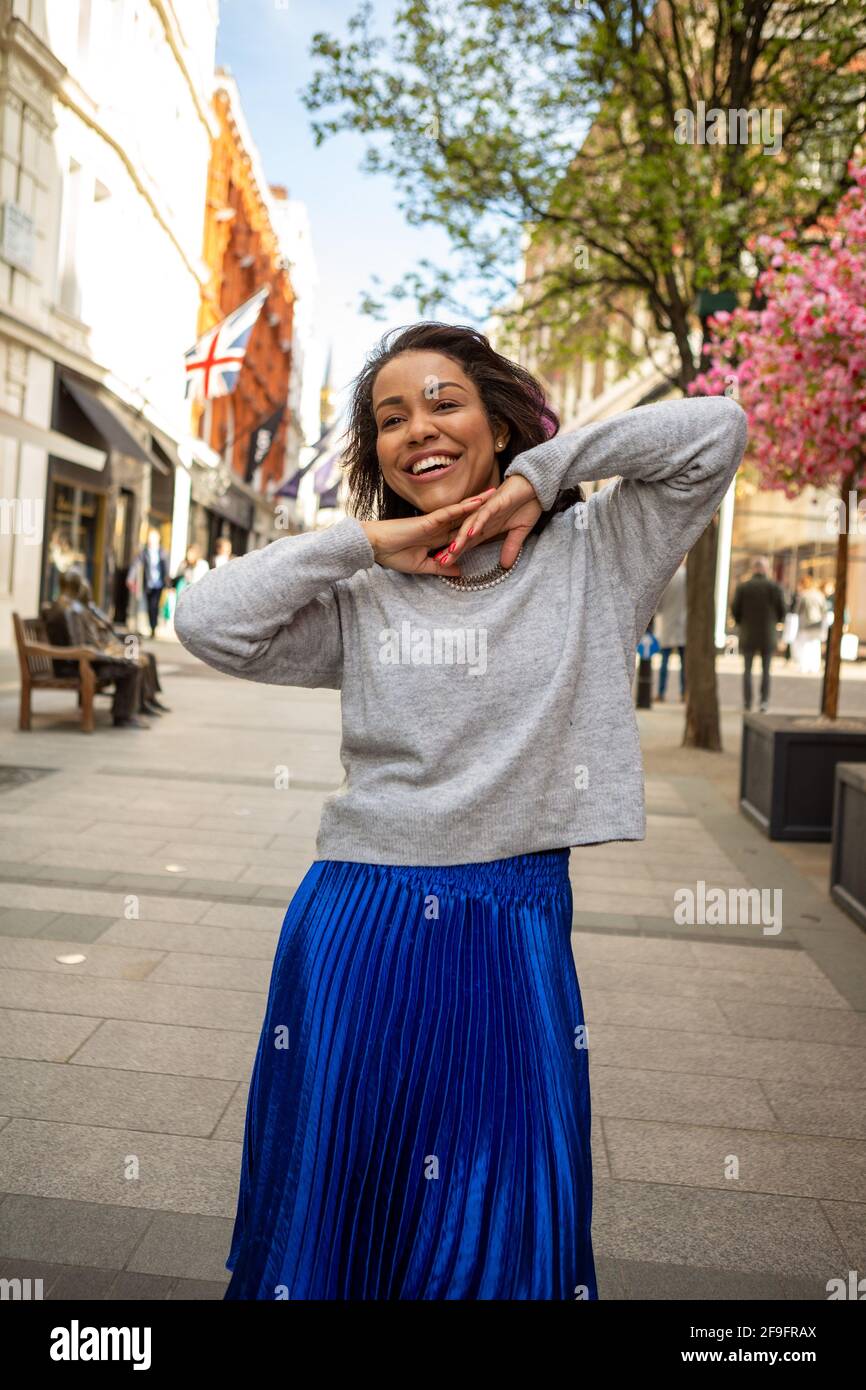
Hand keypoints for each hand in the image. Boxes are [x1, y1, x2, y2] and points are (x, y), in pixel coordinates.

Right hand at [360, 490, 497, 574]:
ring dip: (478, 503)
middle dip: (483, 510)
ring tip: (496, 495)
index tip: (494, 523)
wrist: (376, 547)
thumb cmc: (394, 556)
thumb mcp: (423, 566)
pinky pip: (451, 512)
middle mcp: (440, 528)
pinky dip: (465, 507)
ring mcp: (436, 522)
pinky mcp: (430, 520)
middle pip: (466, 517)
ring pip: (461, 511)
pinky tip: (479, 502)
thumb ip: (442, 566)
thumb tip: (459, 571)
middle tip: (502, 501)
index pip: (462, 531)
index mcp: (438, 538)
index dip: (478, 526)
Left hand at [433, 474, 541, 569]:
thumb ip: (511, 547)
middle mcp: (482, 519)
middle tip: (440, 562)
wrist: (535, 485)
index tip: (445, 567)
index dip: (457, 555)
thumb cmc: (526, 505)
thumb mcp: (519, 532)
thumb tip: (506, 566)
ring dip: (461, 538)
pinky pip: (484, 514)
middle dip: (452, 550)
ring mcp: (486, 510)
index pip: (468, 544)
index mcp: (486, 527)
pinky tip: (471, 533)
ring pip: (470, 525)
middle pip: (463, 536)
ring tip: (452, 550)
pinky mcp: (494, 503)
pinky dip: (477, 523)